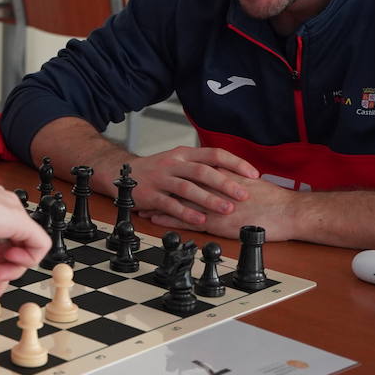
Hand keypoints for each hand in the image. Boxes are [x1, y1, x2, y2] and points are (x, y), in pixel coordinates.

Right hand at [128, 147, 258, 227]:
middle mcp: (174, 164)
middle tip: (244, 195)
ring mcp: (161, 179)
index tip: (253, 174)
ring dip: (208, 199)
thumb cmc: (157, 171)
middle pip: (202, 171)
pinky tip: (200, 220)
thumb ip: (202, 167)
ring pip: (188, 188)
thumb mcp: (179, 162)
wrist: (121, 174)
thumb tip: (234, 175)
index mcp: (185, 154)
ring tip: (226, 209)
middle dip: (225, 183)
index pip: (214, 154)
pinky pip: (170, 204)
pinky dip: (186, 213)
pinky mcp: (150, 195)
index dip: (235, 163)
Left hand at [149, 173, 295, 239]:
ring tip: (143, 202)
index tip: (163, 172)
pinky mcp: (217, 222)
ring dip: (161, 202)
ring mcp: (215, 205)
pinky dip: (170, 218)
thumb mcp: (252, 183)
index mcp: (225, 176)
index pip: (195, 171)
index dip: (177, 172)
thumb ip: (235, 179)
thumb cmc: (276, 200)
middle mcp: (216, 188)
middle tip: (147, 184)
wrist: (290, 213)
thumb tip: (225, 177)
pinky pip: (187, 220)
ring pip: (180, 201)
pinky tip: (157, 218)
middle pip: (182, 184)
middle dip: (164, 185)